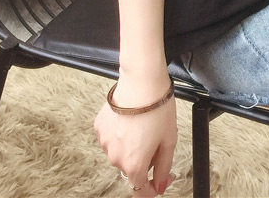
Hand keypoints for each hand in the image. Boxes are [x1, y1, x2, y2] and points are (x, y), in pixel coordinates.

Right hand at [94, 73, 177, 195]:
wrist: (141, 81)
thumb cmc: (157, 107)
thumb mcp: (169, 140)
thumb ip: (164, 167)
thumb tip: (160, 185)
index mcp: (134, 164)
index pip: (141, 190)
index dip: (154, 187)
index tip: (162, 177)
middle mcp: (116, 157)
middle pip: (131, 169)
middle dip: (145, 160)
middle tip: (156, 139)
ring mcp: (105, 142)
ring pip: (120, 153)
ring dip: (131, 146)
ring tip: (143, 125)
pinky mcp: (99, 127)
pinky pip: (111, 137)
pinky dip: (121, 133)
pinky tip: (130, 119)